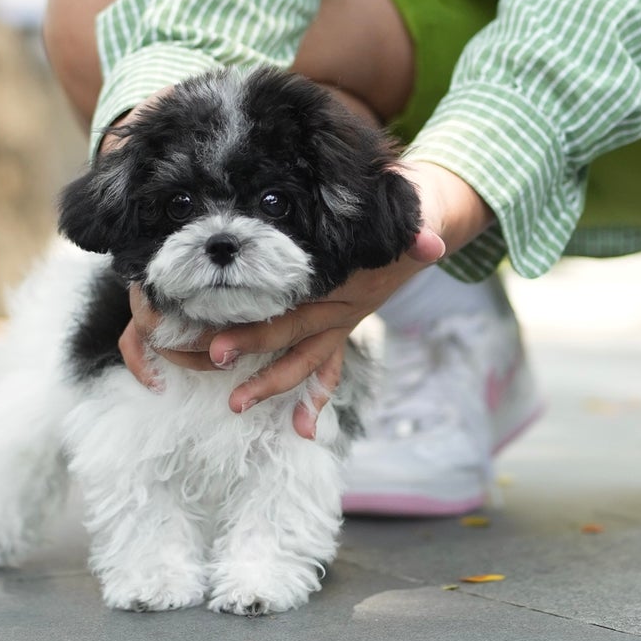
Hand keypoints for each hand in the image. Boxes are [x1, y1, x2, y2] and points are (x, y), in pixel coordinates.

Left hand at [183, 160, 491, 437]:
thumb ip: (419, 232)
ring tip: (236, 406)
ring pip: (304, 360)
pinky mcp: (342, 326)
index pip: (295, 309)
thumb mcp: (415, 213)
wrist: (426, 227)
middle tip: (211, 360)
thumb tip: (430, 243)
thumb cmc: (408, 212)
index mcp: (344, 284)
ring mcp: (342, 322)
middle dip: (249, 350)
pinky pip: (328, 366)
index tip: (218, 344)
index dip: (259, 328)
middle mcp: (341, 309)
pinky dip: (317, 396)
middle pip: (290, 335)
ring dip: (271, 384)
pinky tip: (302, 428)